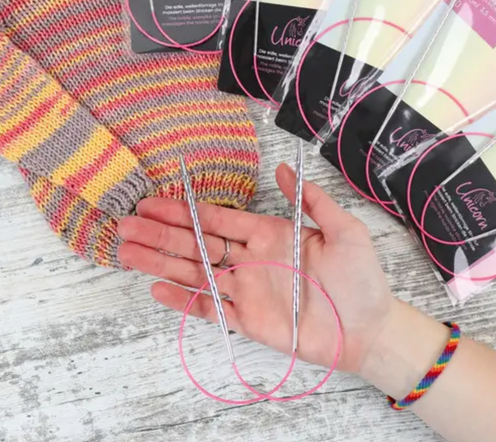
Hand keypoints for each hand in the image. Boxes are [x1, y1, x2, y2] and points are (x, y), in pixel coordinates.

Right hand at [117, 164, 394, 375]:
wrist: (369, 328)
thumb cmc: (359, 277)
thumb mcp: (343, 229)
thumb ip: (311, 199)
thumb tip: (284, 168)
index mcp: (267, 234)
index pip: (217, 219)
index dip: (185, 210)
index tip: (154, 201)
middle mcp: (251, 259)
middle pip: (196, 243)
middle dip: (160, 233)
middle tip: (126, 224)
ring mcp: (247, 290)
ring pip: (195, 273)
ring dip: (161, 262)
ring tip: (127, 253)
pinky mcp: (249, 321)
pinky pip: (210, 309)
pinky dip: (184, 300)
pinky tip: (158, 287)